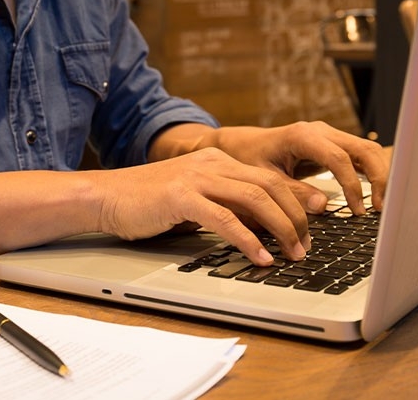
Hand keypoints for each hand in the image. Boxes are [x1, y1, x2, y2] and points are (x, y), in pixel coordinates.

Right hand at [95, 148, 309, 264]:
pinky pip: (225, 219)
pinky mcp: (181, 197)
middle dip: (296, 217)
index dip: (296, 201)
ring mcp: (196, 178)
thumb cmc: (145, 203)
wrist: (105, 196)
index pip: (269, 178)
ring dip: (281, 229)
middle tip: (306, 245)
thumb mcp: (193, 198)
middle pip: (270, 186)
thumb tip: (260, 228)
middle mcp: (211, 164)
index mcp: (217, 161)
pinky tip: (260, 257)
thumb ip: (224, 205)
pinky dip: (248, 240)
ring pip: (255, 199)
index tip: (312, 225)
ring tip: (292, 254)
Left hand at [203, 122, 389, 214]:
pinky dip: (368, 172)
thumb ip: (293, 192)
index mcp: (302, 136)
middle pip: (363, 148)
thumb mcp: (265, 179)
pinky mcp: (331, 144)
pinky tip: (371, 195)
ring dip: (377, 175)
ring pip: (365, 149)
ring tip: (379, 205)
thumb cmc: (249, 159)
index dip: (352, 185)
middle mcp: (319, 131)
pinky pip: (357, 155)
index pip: (339, 159)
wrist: (242, 145)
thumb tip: (323, 206)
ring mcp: (328, 135)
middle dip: (377, 177)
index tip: (357, 210)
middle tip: (380, 208)